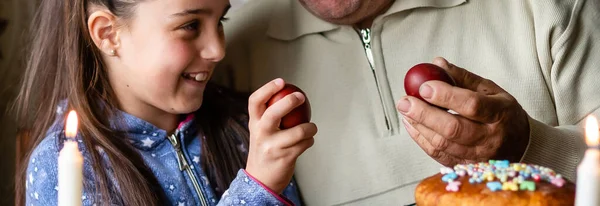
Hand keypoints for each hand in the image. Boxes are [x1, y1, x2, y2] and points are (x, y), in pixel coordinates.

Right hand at [245, 78, 317, 193]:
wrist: (260, 180)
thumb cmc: (265, 152)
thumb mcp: (261, 133)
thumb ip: (270, 116)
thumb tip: (290, 95)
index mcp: (254, 124)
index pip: (255, 102)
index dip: (267, 89)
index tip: (281, 81)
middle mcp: (261, 134)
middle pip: (273, 113)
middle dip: (289, 102)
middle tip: (301, 97)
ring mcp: (272, 147)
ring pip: (298, 131)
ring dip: (310, 127)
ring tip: (311, 128)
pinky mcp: (285, 158)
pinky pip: (304, 144)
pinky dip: (309, 141)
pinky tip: (307, 141)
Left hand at [397, 57, 529, 165]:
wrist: (519, 144)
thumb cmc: (501, 112)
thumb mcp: (490, 90)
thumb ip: (462, 77)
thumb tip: (436, 64)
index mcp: (500, 114)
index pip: (471, 105)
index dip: (445, 96)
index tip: (424, 86)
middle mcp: (490, 138)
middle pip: (453, 129)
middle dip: (424, 114)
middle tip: (405, 101)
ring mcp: (478, 156)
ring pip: (442, 144)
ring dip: (419, 126)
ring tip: (405, 110)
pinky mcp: (465, 166)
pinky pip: (438, 155)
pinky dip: (421, 139)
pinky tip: (411, 124)